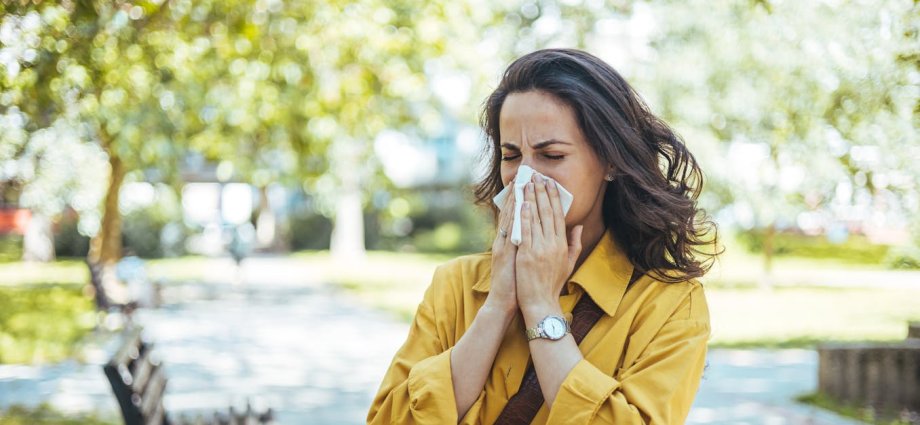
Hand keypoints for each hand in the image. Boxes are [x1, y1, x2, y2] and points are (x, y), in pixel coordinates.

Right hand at [485, 184, 518, 313]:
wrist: (505, 302)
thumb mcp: (523, 263)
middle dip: (518, 194)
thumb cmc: (517, 285)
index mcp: (510, 243)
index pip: (516, 217)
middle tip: (524, 175)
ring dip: (514, 199)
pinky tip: (519, 204)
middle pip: (511, 212)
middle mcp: (504, 241)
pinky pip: (509, 230)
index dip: (521, 200)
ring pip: (508, 217)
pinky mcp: (503, 252)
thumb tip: (537, 236)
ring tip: (520, 182)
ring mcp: (502, 245)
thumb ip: (528, 248)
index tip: (528, 184)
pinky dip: (513, 216)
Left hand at [515, 174, 582, 314]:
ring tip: (527, 184)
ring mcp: (539, 249)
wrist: (541, 303)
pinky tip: (522, 203)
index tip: (550, 183)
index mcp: (562, 245)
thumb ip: (574, 243)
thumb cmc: (553, 284)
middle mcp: (552, 244)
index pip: (558, 215)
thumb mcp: (569, 263)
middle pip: (547, 212)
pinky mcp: (527, 255)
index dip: (554, 198)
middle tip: (537, 176)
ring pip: (535, 218)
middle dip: (542, 192)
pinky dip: (524, 216)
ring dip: (531, 199)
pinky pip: (525, 231)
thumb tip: (578, 226)